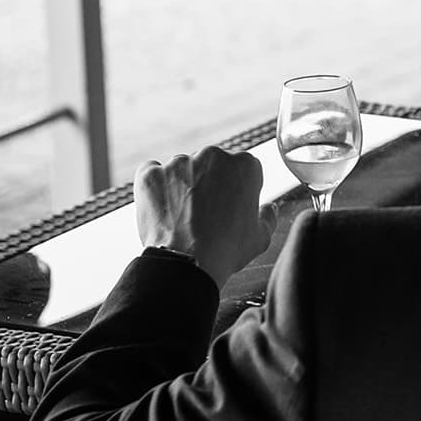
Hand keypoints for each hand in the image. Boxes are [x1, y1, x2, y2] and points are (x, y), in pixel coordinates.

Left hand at [134, 147, 268, 288]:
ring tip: (182, 216)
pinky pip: (152, 173)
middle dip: (209, 183)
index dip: (238, 189)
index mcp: (244, 165)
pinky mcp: (151, 174)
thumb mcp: (260, 237)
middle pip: (212, 165)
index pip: (243, 169)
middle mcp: (212, 156)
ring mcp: (178, 163)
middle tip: (206, 213)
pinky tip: (163, 208)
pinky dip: (156, 187)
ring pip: (182, 169)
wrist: (187, 264)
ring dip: (182, 185)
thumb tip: (269, 209)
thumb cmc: (227, 250)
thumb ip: (268, 217)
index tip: (231, 206)